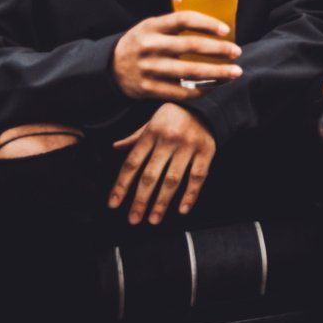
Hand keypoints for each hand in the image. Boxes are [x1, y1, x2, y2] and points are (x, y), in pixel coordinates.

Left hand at [109, 103, 216, 224]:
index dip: (121, 185)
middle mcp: (168, 140)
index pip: (132, 163)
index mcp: (152, 133)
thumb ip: (136, 137)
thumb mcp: (152, 120)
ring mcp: (188, 146)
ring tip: (153, 219)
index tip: (114, 204)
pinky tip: (183, 209)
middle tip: (133, 219)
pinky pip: (198, 176)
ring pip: (173, 179)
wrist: (209, 103)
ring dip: (162, 202)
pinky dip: (191, 194)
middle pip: (150, 175)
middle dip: (140, 200)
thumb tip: (115, 147)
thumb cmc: (176, 114)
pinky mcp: (207, 151)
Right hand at [111, 12, 242, 100]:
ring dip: (216, 73)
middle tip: (238, 52)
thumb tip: (214, 25)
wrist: (108, 68)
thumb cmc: (140, 43)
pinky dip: (200, 90)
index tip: (226, 30)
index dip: (207, 23)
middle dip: (218, 50)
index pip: (183, 19)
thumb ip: (175, 25)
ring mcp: (148, 69)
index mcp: (152, 27)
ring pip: (189, 72)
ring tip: (235, 72)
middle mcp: (149, 46)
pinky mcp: (148, 89)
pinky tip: (214, 87)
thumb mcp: (151, 27)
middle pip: (190, 46)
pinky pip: (179, 92)